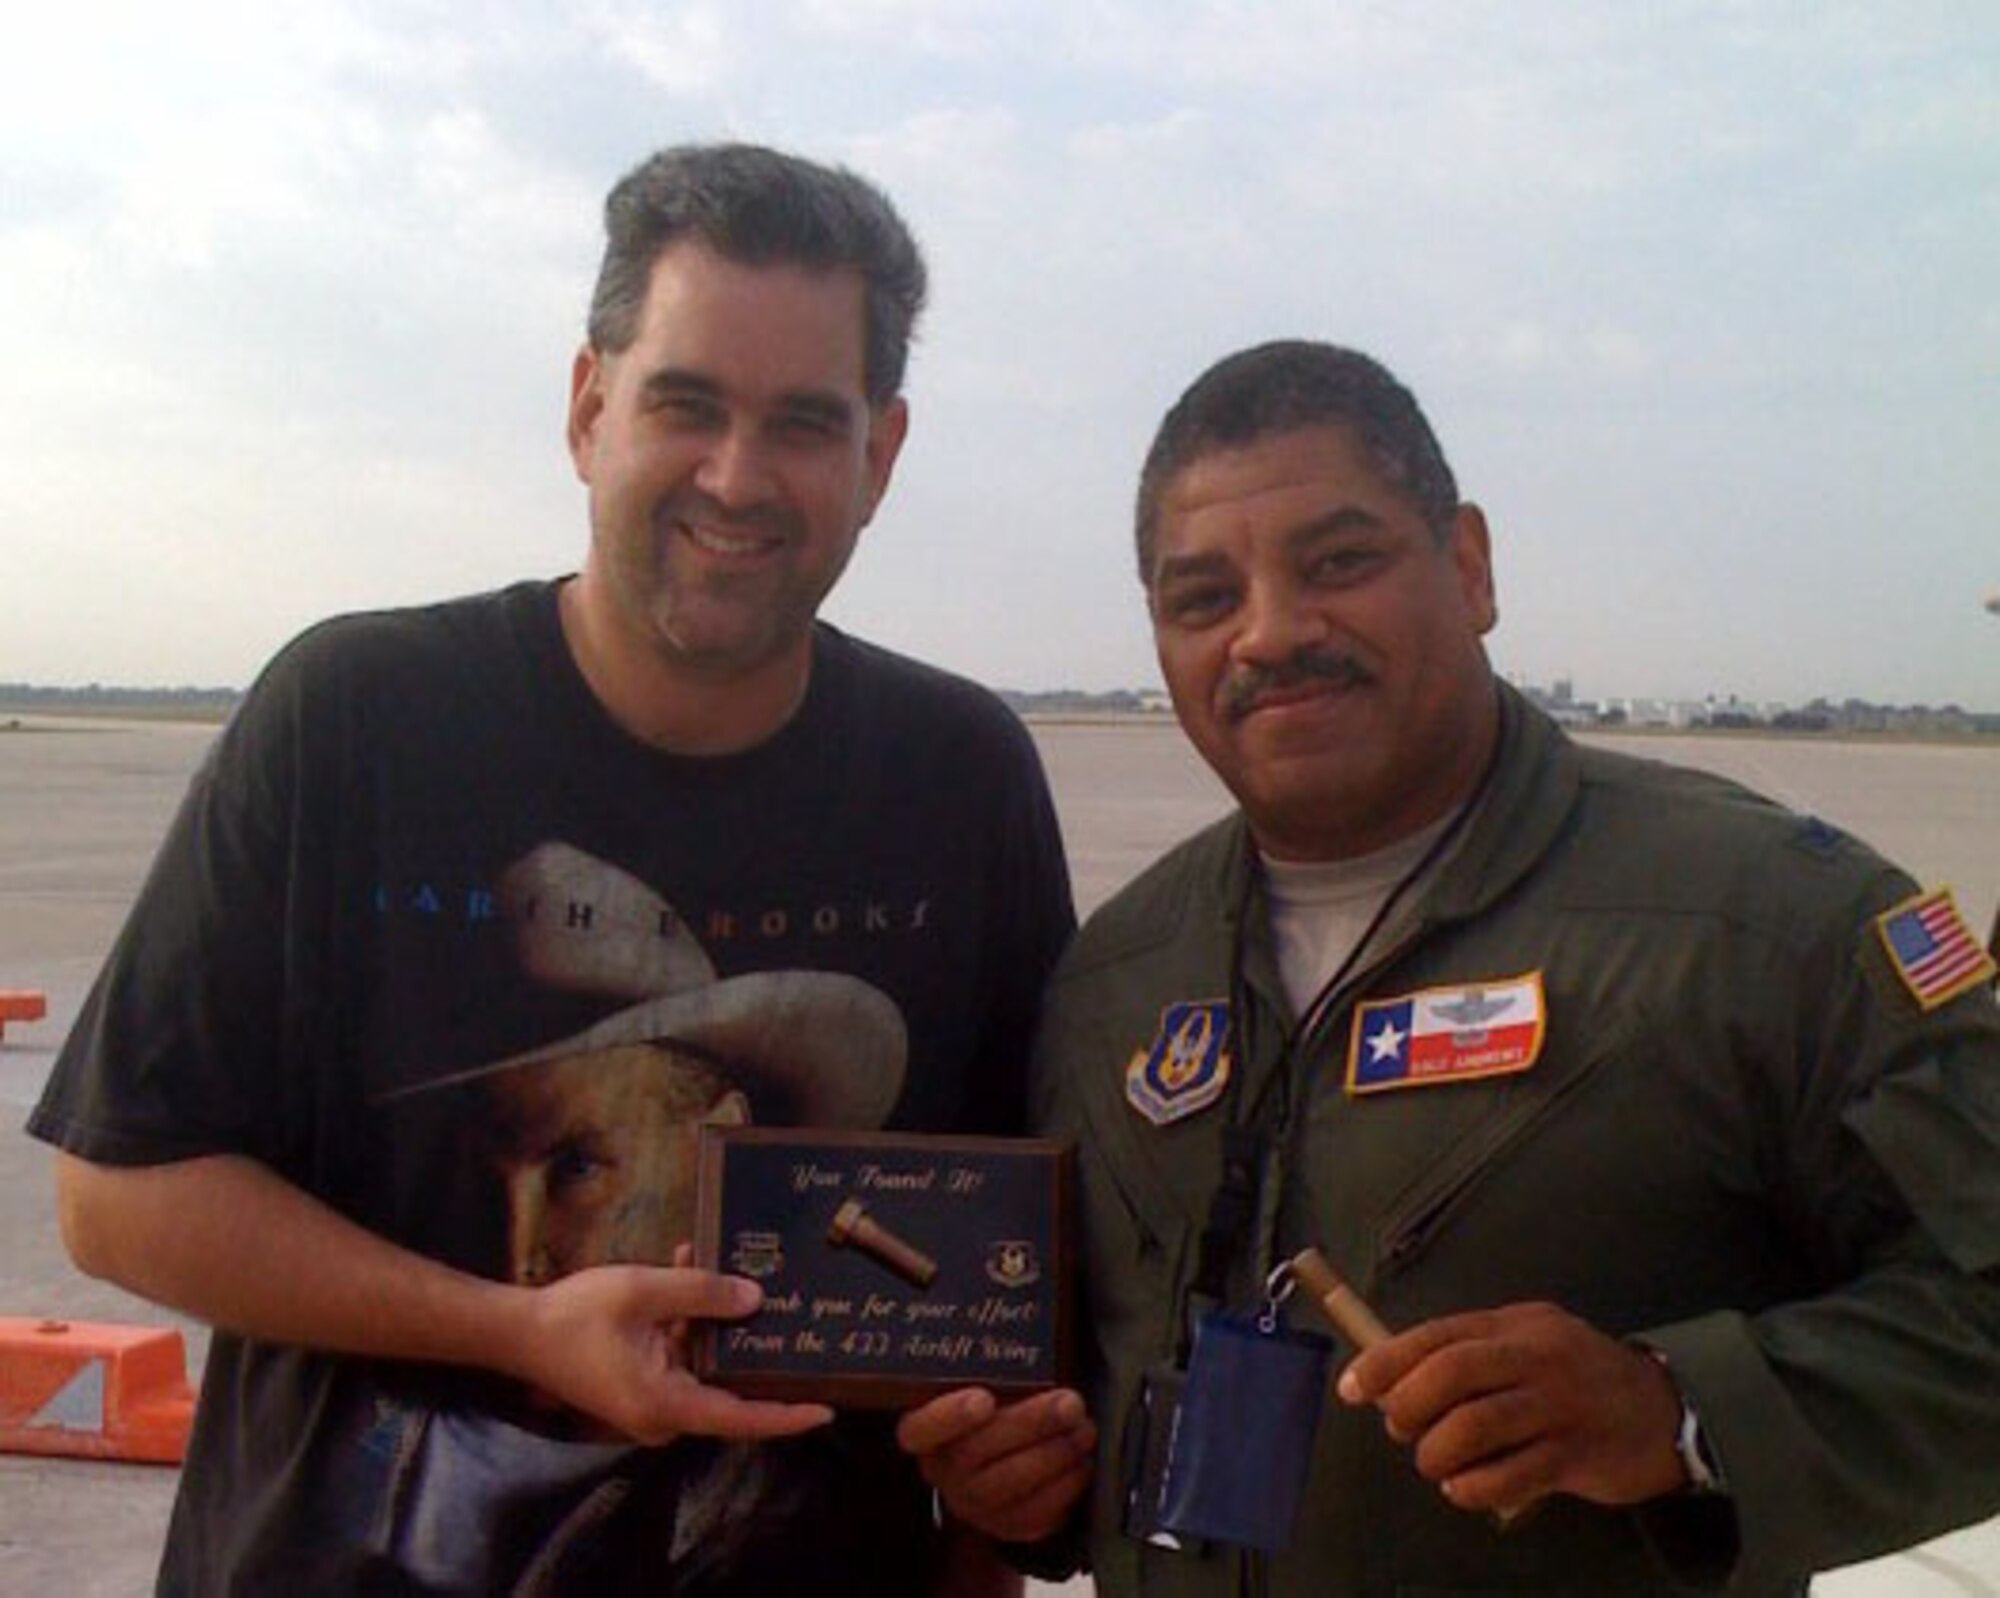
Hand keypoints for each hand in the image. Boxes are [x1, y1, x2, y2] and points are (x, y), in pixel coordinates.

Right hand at [512, 1262, 833, 1445]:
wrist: (519, 1331)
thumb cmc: (576, 1316)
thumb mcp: (643, 1292)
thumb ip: (701, 1294)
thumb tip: (755, 1300)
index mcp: (667, 1404)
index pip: (741, 1419)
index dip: (787, 1415)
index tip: (828, 1407)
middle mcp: (664, 1414)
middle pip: (728, 1390)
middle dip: (758, 1350)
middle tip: (800, 1321)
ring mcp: (653, 1400)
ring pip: (704, 1364)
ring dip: (715, 1318)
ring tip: (736, 1268)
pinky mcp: (642, 1382)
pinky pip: (681, 1354)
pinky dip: (688, 1318)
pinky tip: (690, 1265)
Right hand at [896, 1386, 1095, 1543]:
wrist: (1004, 1456)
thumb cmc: (997, 1405)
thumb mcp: (986, 1380)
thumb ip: (996, 1368)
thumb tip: (1028, 1332)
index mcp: (926, 1431)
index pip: (920, 1428)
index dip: (948, 1417)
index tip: (983, 1398)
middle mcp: (944, 1471)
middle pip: (976, 1454)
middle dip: (1030, 1426)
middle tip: (1070, 1403)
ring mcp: (973, 1504)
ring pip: (1008, 1486)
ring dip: (1054, 1456)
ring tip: (1084, 1430)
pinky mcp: (1006, 1526)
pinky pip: (1034, 1516)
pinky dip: (1064, 1489)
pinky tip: (1083, 1464)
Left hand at [1336, 1301, 1684, 1516]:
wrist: (1664, 1408)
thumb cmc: (1578, 1375)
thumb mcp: (1528, 1341)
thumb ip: (1473, 1352)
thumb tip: (1397, 1379)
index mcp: (1514, 1325)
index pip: (1437, 1335)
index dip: (1386, 1360)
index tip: (1353, 1386)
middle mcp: (1535, 1358)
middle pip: (1452, 1372)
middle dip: (1408, 1403)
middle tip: (1398, 1428)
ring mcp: (1558, 1406)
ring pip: (1476, 1425)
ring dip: (1437, 1452)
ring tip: (1432, 1463)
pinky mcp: (1577, 1455)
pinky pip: (1511, 1476)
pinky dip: (1474, 1487)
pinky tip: (1463, 1488)